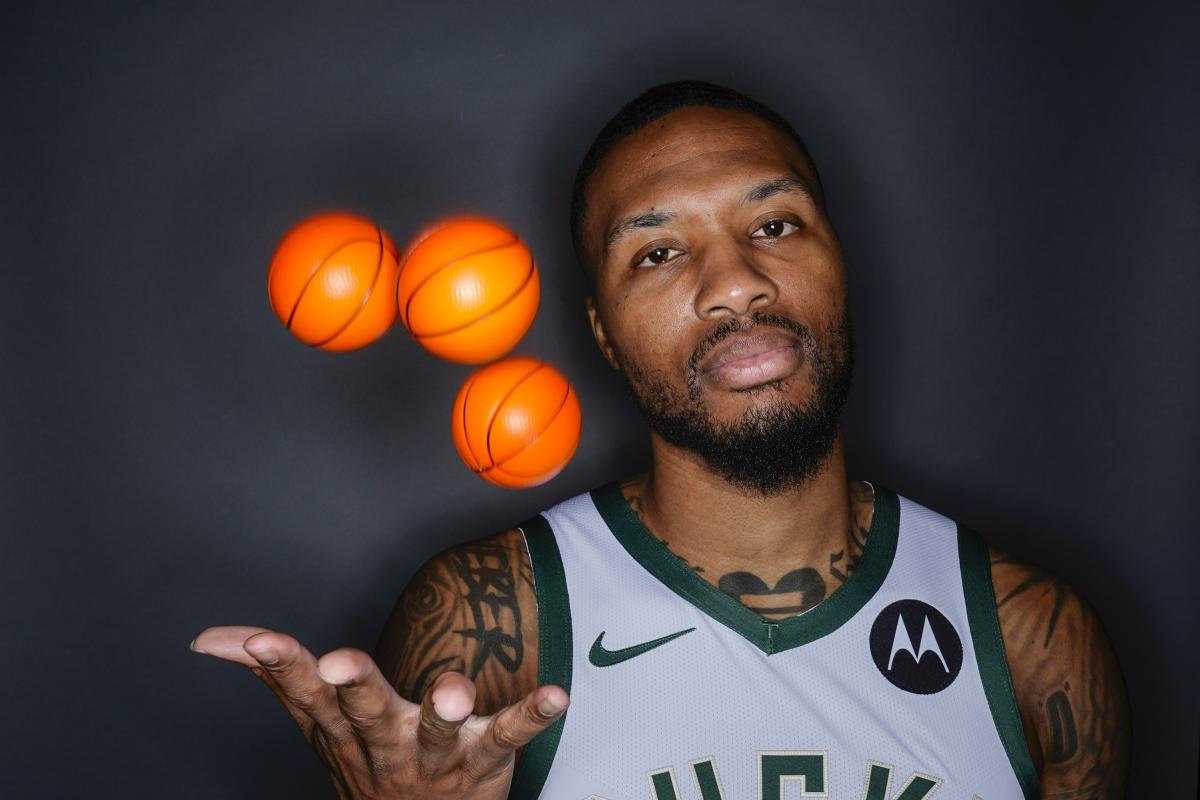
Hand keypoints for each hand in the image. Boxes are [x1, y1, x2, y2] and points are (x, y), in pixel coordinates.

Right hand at [191, 625, 568, 798]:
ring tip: (450, 694)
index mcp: (344, 728)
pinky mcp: (485, 757)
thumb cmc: (369, 761)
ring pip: (434, 730)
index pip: (306, 693)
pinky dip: (532, 716)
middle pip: (365, 710)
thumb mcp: (317, 724)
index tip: (258, 639)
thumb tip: (210, 639)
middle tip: (341, 663)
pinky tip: (555, 695)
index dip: (282, 665)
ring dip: (442, 708)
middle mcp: (384, 741)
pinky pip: (510, 735)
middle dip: (354, 687)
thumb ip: (275, 676)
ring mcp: (435, 754)